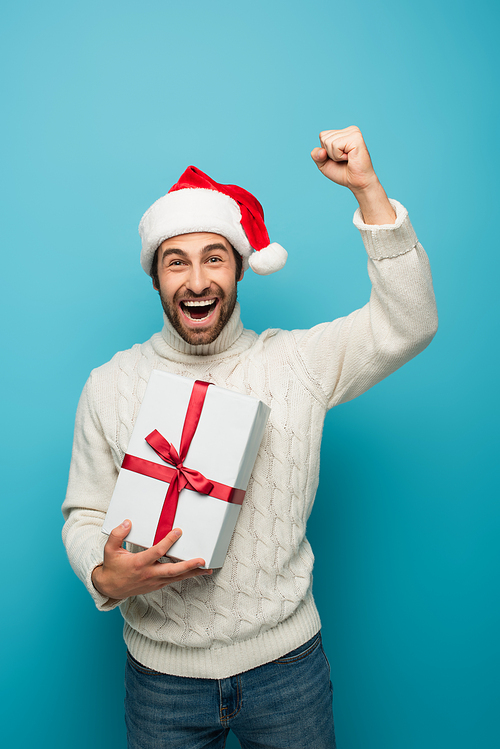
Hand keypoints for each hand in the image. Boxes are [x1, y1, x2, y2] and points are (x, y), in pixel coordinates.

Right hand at [92, 519, 211, 599]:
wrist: (110, 588)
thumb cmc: (112, 567)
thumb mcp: (110, 549)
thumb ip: (117, 534)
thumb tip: (127, 522)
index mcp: (139, 563)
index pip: (157, 552)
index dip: (168, 542)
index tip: (178, 531)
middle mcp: (149, 574)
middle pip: (172, 571)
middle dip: (188, 565)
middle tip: (201, 560)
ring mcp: (154, 581)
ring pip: (176, 577)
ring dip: (193, 573)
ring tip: (207, 569)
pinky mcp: (157, 585)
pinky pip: (174, 580)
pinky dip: (186, 576)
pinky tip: (196, 572)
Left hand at [311, 126, 395, 223]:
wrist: (357, 183)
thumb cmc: (343, 173)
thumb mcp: (324, 164)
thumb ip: (316, 155)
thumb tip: (321, 151)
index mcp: (344, 133)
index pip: (322, 136)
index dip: (325, 151)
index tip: (338, 157)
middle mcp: (350, 130)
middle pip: (324, 138)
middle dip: (330, 153)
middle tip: (343, 159)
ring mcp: (354, 132)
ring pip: (329, 142)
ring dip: (335, 156)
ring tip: (347, 159)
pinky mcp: (356, 138)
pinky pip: (335, 145)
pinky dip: (339, 156)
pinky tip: (350, 158)